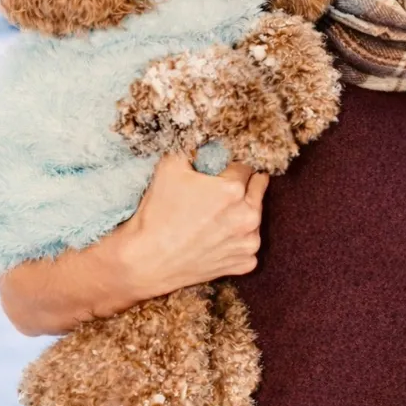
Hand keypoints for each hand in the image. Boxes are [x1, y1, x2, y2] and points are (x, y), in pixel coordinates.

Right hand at [117, 153, 268, 300]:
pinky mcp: (245, 263)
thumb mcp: (169, 167)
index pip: (245, 166)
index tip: (221, 171)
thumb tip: (204, 142)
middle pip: (258, 188)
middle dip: (243, 186)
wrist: (147, 261)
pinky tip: (216, 238)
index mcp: (234, 189)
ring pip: (255, 217)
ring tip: (215, 218)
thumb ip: (193, 147)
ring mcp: (249, 242)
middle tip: (221, 192)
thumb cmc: (158, 213)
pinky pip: (248, 244)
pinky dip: (236, 240)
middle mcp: (248, 216)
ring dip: (242, 213)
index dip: (231, 166)